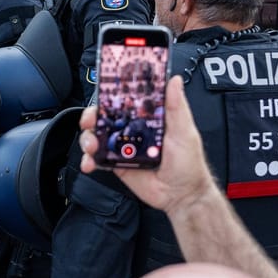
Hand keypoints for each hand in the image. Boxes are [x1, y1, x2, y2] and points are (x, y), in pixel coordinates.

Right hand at [77, 77, 214, 217]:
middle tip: (90, 120)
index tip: (102, 93)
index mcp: (148, 119)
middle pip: (106, 117)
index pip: (126, 101)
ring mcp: (124, 148)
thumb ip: (176, 107)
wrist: (181, 196)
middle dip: (92, 116)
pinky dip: (89, 159)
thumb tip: (174, 80)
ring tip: (91, 146)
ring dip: (88, 138)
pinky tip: (90, 162)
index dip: (111, 95)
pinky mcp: (117, 165)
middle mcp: (134, 130)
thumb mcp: (184, 131)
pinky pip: (98, 159)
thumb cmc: (188, 163)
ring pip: (98, 137)